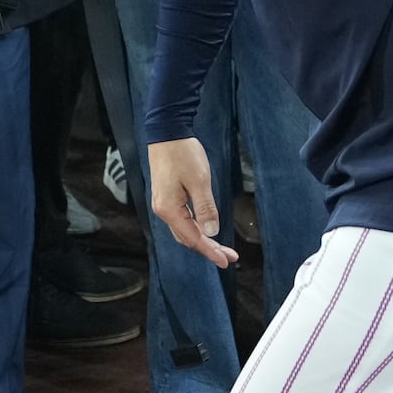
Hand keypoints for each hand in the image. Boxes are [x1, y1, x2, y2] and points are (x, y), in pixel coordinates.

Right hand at [147, 138, 237, 268]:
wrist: (166, 132)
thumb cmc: (182, 154)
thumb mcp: (200, 181)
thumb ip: (206, 209)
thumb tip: (211, 232)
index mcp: (169, 209)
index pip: (193, 238)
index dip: (211, 251)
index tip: (226, 261)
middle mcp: (163, 210)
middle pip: (187, 238)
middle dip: (209, 248)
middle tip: (229, 256)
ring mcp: (163, 204)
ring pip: (184, 230)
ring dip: (202, 240)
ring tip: (221, 247)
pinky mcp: (166, 197)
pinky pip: (181, 220)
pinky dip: (195, 228)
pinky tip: (205, 230)